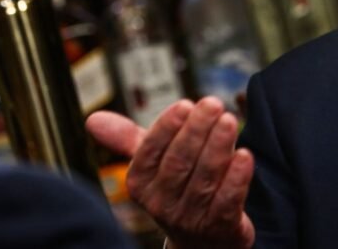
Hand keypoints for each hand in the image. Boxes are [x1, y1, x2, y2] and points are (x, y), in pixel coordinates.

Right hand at [86, 97, 254, 248]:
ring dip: (218, 146)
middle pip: (179, 162)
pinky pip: (228, 201)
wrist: (202, 241)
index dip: (167, 127)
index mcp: (140, 184)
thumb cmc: (176, 189)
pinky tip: (245, 155)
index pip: (150, 152)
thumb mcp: (152, 165)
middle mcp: (161, 203)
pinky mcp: (220, 227)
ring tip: (229, 120)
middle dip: (197, 130)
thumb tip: (92, 119)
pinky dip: (237, 178)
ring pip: (204, 179)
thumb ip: (128, 140)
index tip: (185, 105)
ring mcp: (190, 218)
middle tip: (213, 103)